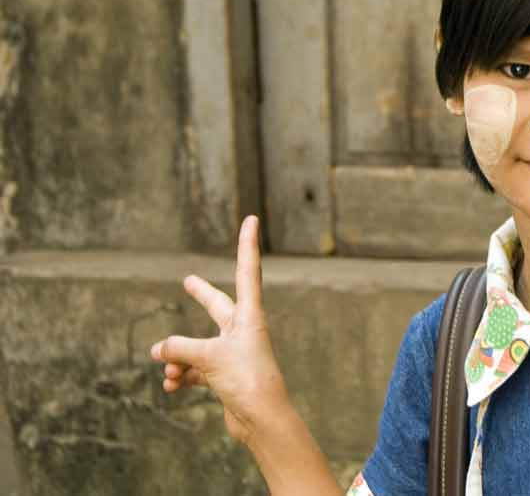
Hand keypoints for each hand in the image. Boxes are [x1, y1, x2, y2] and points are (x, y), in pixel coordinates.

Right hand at [150, 215, 288, 443]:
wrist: (263, 419)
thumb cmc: (246, 380)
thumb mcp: (207, 357)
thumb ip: (178, 348)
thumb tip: (157, 350)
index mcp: (250, 315)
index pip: (247, 270)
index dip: (247, 244)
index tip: (251, 219)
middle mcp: (244, 330)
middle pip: (218, 307)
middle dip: (201, 296)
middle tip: (188, 281)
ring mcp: (235, 353)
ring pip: (199, 345)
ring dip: (179, 356)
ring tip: (166, 369)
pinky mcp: (227, 376)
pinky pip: (198, 368)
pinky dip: (183, 375)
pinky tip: (171, 387)